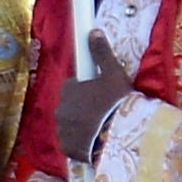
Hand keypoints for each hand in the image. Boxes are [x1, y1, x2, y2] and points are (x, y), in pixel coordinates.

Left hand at [50, 44, 126, 166]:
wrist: (121, 136)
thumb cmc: (117, 102)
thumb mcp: (114, 74)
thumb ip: (101, 53)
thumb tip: (93, 32)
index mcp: (68, 90)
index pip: (73, 86)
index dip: (87, 89)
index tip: (100, 94)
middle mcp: (60, 110)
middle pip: (71, 106)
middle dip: (84, 107)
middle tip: (105, 111)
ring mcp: (62, 131)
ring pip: (71, 125)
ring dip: (83, 125)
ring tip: (104, 128)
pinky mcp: (68, 149)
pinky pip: (73, 143)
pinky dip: (82, 143)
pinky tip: (97, 142)